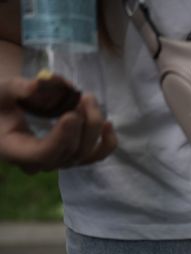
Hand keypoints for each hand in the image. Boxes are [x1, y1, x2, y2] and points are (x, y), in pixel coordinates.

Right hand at [0, 77, 116, 173]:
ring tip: (89, 100)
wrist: (7, 111)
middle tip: (85, 96)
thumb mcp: (2, 90)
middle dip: (83, 124)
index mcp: (14, 150)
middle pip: (69, 152)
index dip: (62, 137)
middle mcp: (37, 163)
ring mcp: (57, 163)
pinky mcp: (72, 158)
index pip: (44, 153)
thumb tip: (42, 83)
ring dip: (93, 127)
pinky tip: (109, 124)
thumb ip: (20, 88)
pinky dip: (106, 143)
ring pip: (85, 154)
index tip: (72, 114)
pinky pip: (94, 157)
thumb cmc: (2, 101)